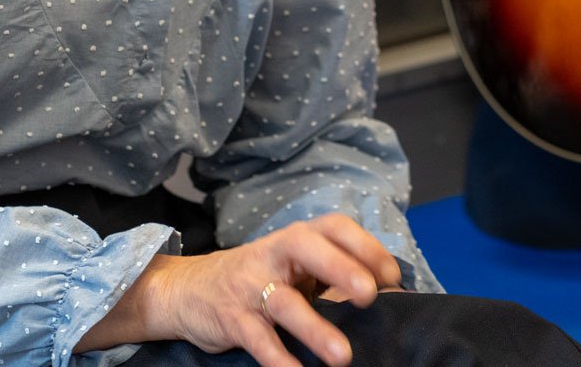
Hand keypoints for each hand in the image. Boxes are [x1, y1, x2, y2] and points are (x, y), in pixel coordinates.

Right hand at [77, 214, 401, 366]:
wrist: (188, 290)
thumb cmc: (259, 278)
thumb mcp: (294, 268)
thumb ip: (333, 277)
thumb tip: (387, 295)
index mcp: (296, 238)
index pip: (335, 227)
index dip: (366, 246)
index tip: (392, 276)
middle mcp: (274, 254)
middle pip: (309, 249)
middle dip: (342, 269)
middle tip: (371, 296)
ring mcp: (250, 286)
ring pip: (285, 303)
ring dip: (315, 329)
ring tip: (344, 357)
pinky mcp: (232, 318)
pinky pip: (258, 340)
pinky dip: (279, 359)